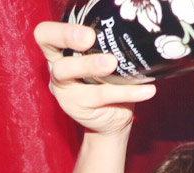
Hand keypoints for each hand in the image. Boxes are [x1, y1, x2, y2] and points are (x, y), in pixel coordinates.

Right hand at [34, 22, 155, 135]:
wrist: (114, 119)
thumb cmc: (111, 83)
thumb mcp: (108, 62)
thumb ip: (111, 47)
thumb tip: (138, 32)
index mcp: (62, 51)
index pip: (46, 33)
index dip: (60, 30)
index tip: (87, 32)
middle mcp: (56, 68)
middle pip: (49, 47)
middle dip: (67, 37)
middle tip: (90, 38)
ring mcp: (63, 89)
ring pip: (67, 72)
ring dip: (90, 65)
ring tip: (113, 63)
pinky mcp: (76, 106)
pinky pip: (101, 95)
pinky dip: (127, 92)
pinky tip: (147, 90)